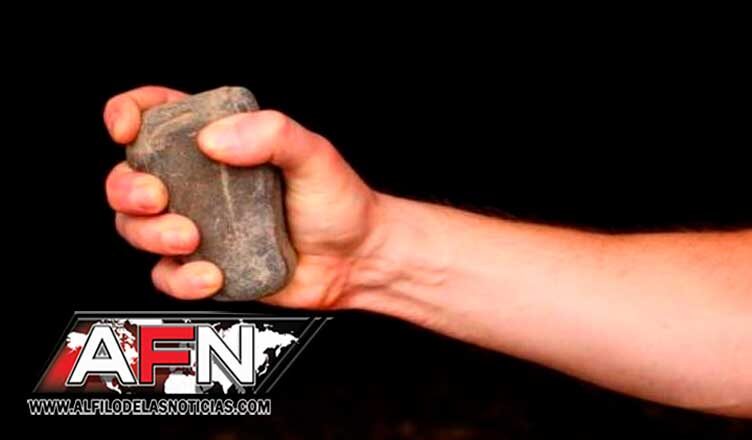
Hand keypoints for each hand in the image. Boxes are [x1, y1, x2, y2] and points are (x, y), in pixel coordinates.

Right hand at [104, 86, 384, 307]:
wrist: (357, 259)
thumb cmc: (337, 202)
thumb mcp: (313, 153)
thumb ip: (271, 133)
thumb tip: (214, 139)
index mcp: (217, 142)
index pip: (155, 115)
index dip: (128, 114)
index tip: (126, 128)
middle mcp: (199, 183)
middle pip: (127, 177)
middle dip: (126, 187)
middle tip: (158, 196)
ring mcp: (198, 226)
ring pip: (136, 229)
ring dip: (150, 234)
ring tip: (190, 237)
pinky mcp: (205, 267)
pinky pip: (167, 276)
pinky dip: (180, 279)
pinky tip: (212, 274)